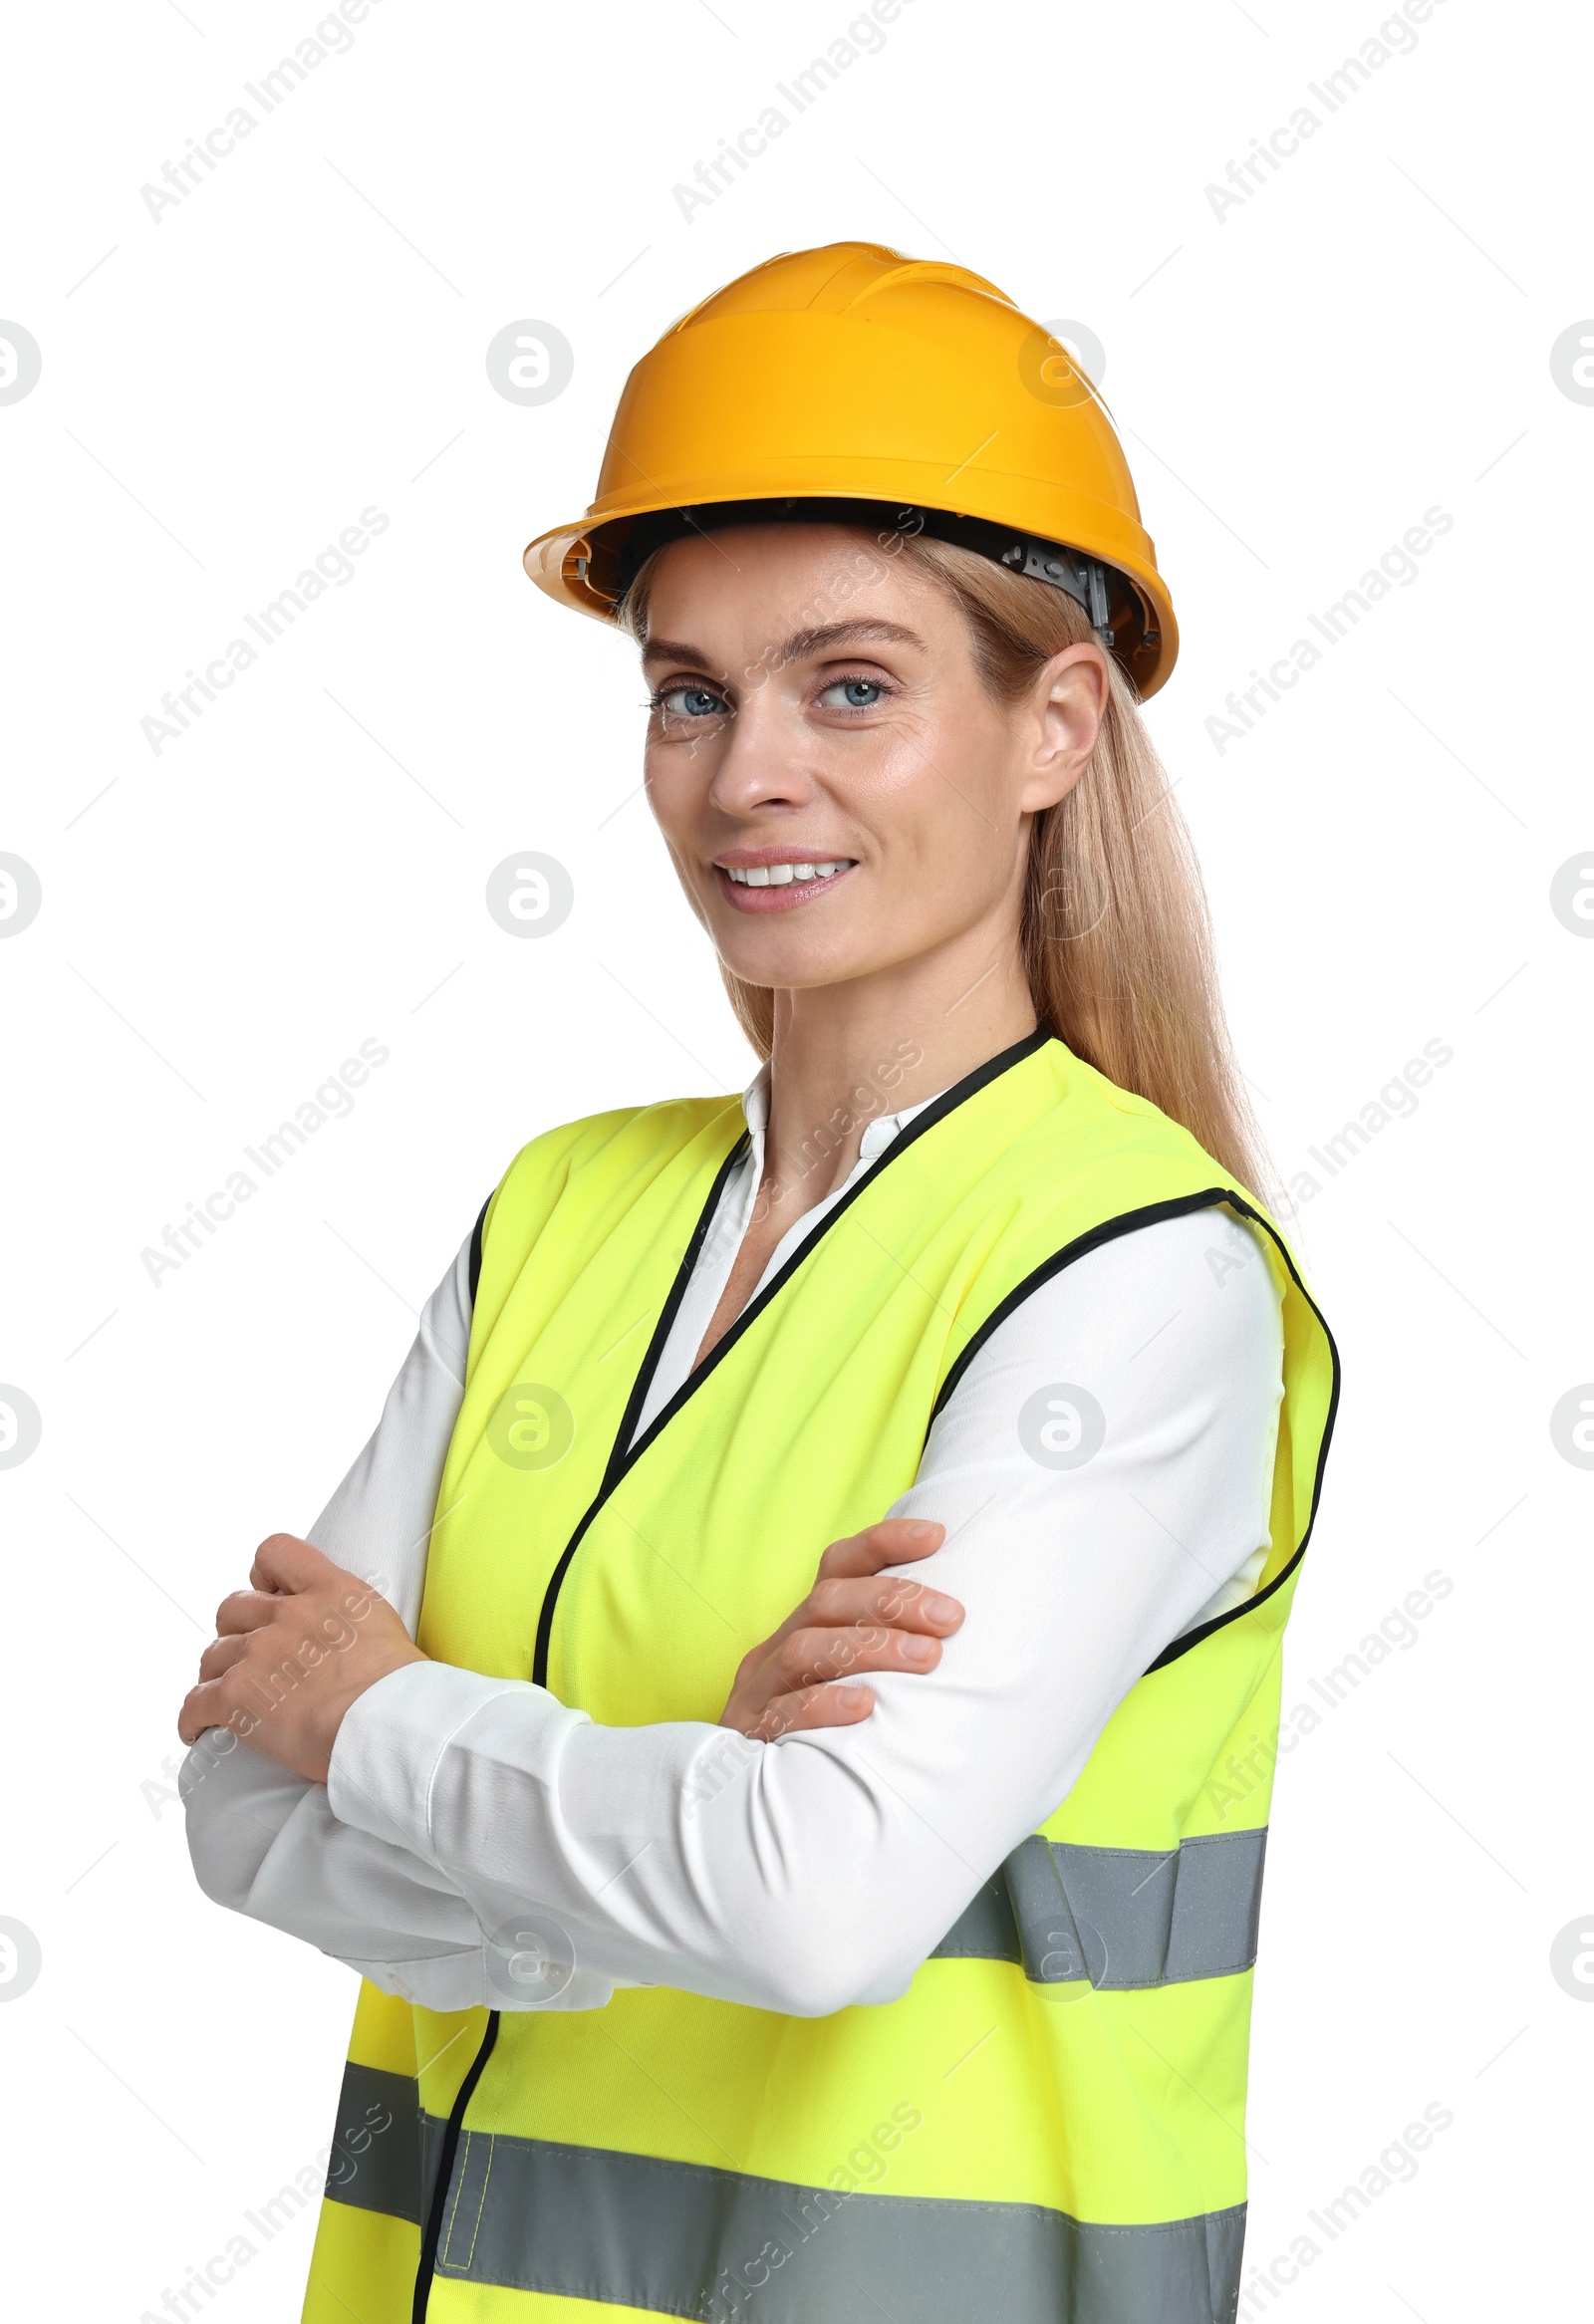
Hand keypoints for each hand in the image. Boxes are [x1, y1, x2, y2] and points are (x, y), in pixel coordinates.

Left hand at [177, 1535, 425, 1785]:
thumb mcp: (385, 1629)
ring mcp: (259, 1653)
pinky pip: (195, 1704)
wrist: (389, 1722)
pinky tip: (197, 1730)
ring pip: (213, 1656)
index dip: (263, 1573)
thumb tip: (348, 1644)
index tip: (267, 1593)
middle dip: (237, 1631)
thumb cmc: (404, 1690)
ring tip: (226, 1698)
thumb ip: (352, 1621)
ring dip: (217, 1675)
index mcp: (331, 1589)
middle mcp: (289, 1614)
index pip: (276, 1551)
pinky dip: (192, 1718)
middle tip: (250, 1657)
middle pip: (233, 1608)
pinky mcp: (237, 1696)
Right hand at [719, 1517, 960, 1742]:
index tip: (937, 1536)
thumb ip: (888, 1652)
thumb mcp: (848, 1682)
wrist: (741, 1805)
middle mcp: (778, 1647)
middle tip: (950, 1617)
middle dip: (892, 1601)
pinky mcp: (749, 1734)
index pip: (838, 1565)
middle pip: (827, 1601)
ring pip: (807, 1648)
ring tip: (926, 1657)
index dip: (884, 1543)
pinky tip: (865, 1708)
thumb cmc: (820, 1734)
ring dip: (871, 1647)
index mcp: (805, 1625)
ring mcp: (759, 1689)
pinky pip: (782, 1711)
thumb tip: (960, 1629)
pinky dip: (824, 1704)